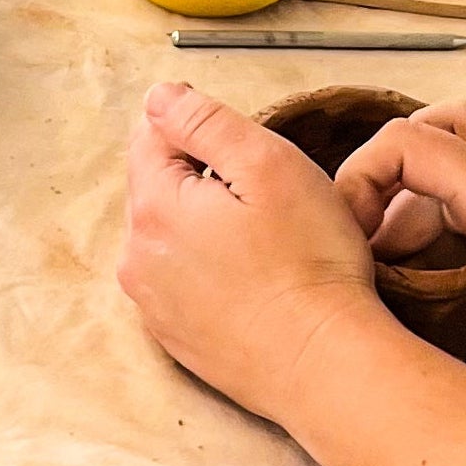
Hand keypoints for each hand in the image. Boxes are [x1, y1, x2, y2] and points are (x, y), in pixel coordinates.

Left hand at [119, 82, 394, 423]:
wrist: (328, 368)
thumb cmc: (310, 264)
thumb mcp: (267, 165)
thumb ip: (205, 122)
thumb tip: (160, 96)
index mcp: (153, 206)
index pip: (153, 135)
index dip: (201, 131)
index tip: (247, 152)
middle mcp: (136, 255)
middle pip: (158, 185)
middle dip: (202, 180)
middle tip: (265, 201)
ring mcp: (152, 301)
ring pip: (169, 234)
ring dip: (204, 225)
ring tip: (263, 243)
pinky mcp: (173, 336)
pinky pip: (180, 281)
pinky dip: (208, 270)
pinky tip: (254, 280)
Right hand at [338, 104, 465, 303]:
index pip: (398, 148)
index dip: (356, 181)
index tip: (346, 233)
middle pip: (409, 168)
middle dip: (376, 212)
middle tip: (369, 270)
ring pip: (436, 165)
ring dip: (408, 203)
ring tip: (400, 259)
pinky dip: (443, 192)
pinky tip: (459, 233)